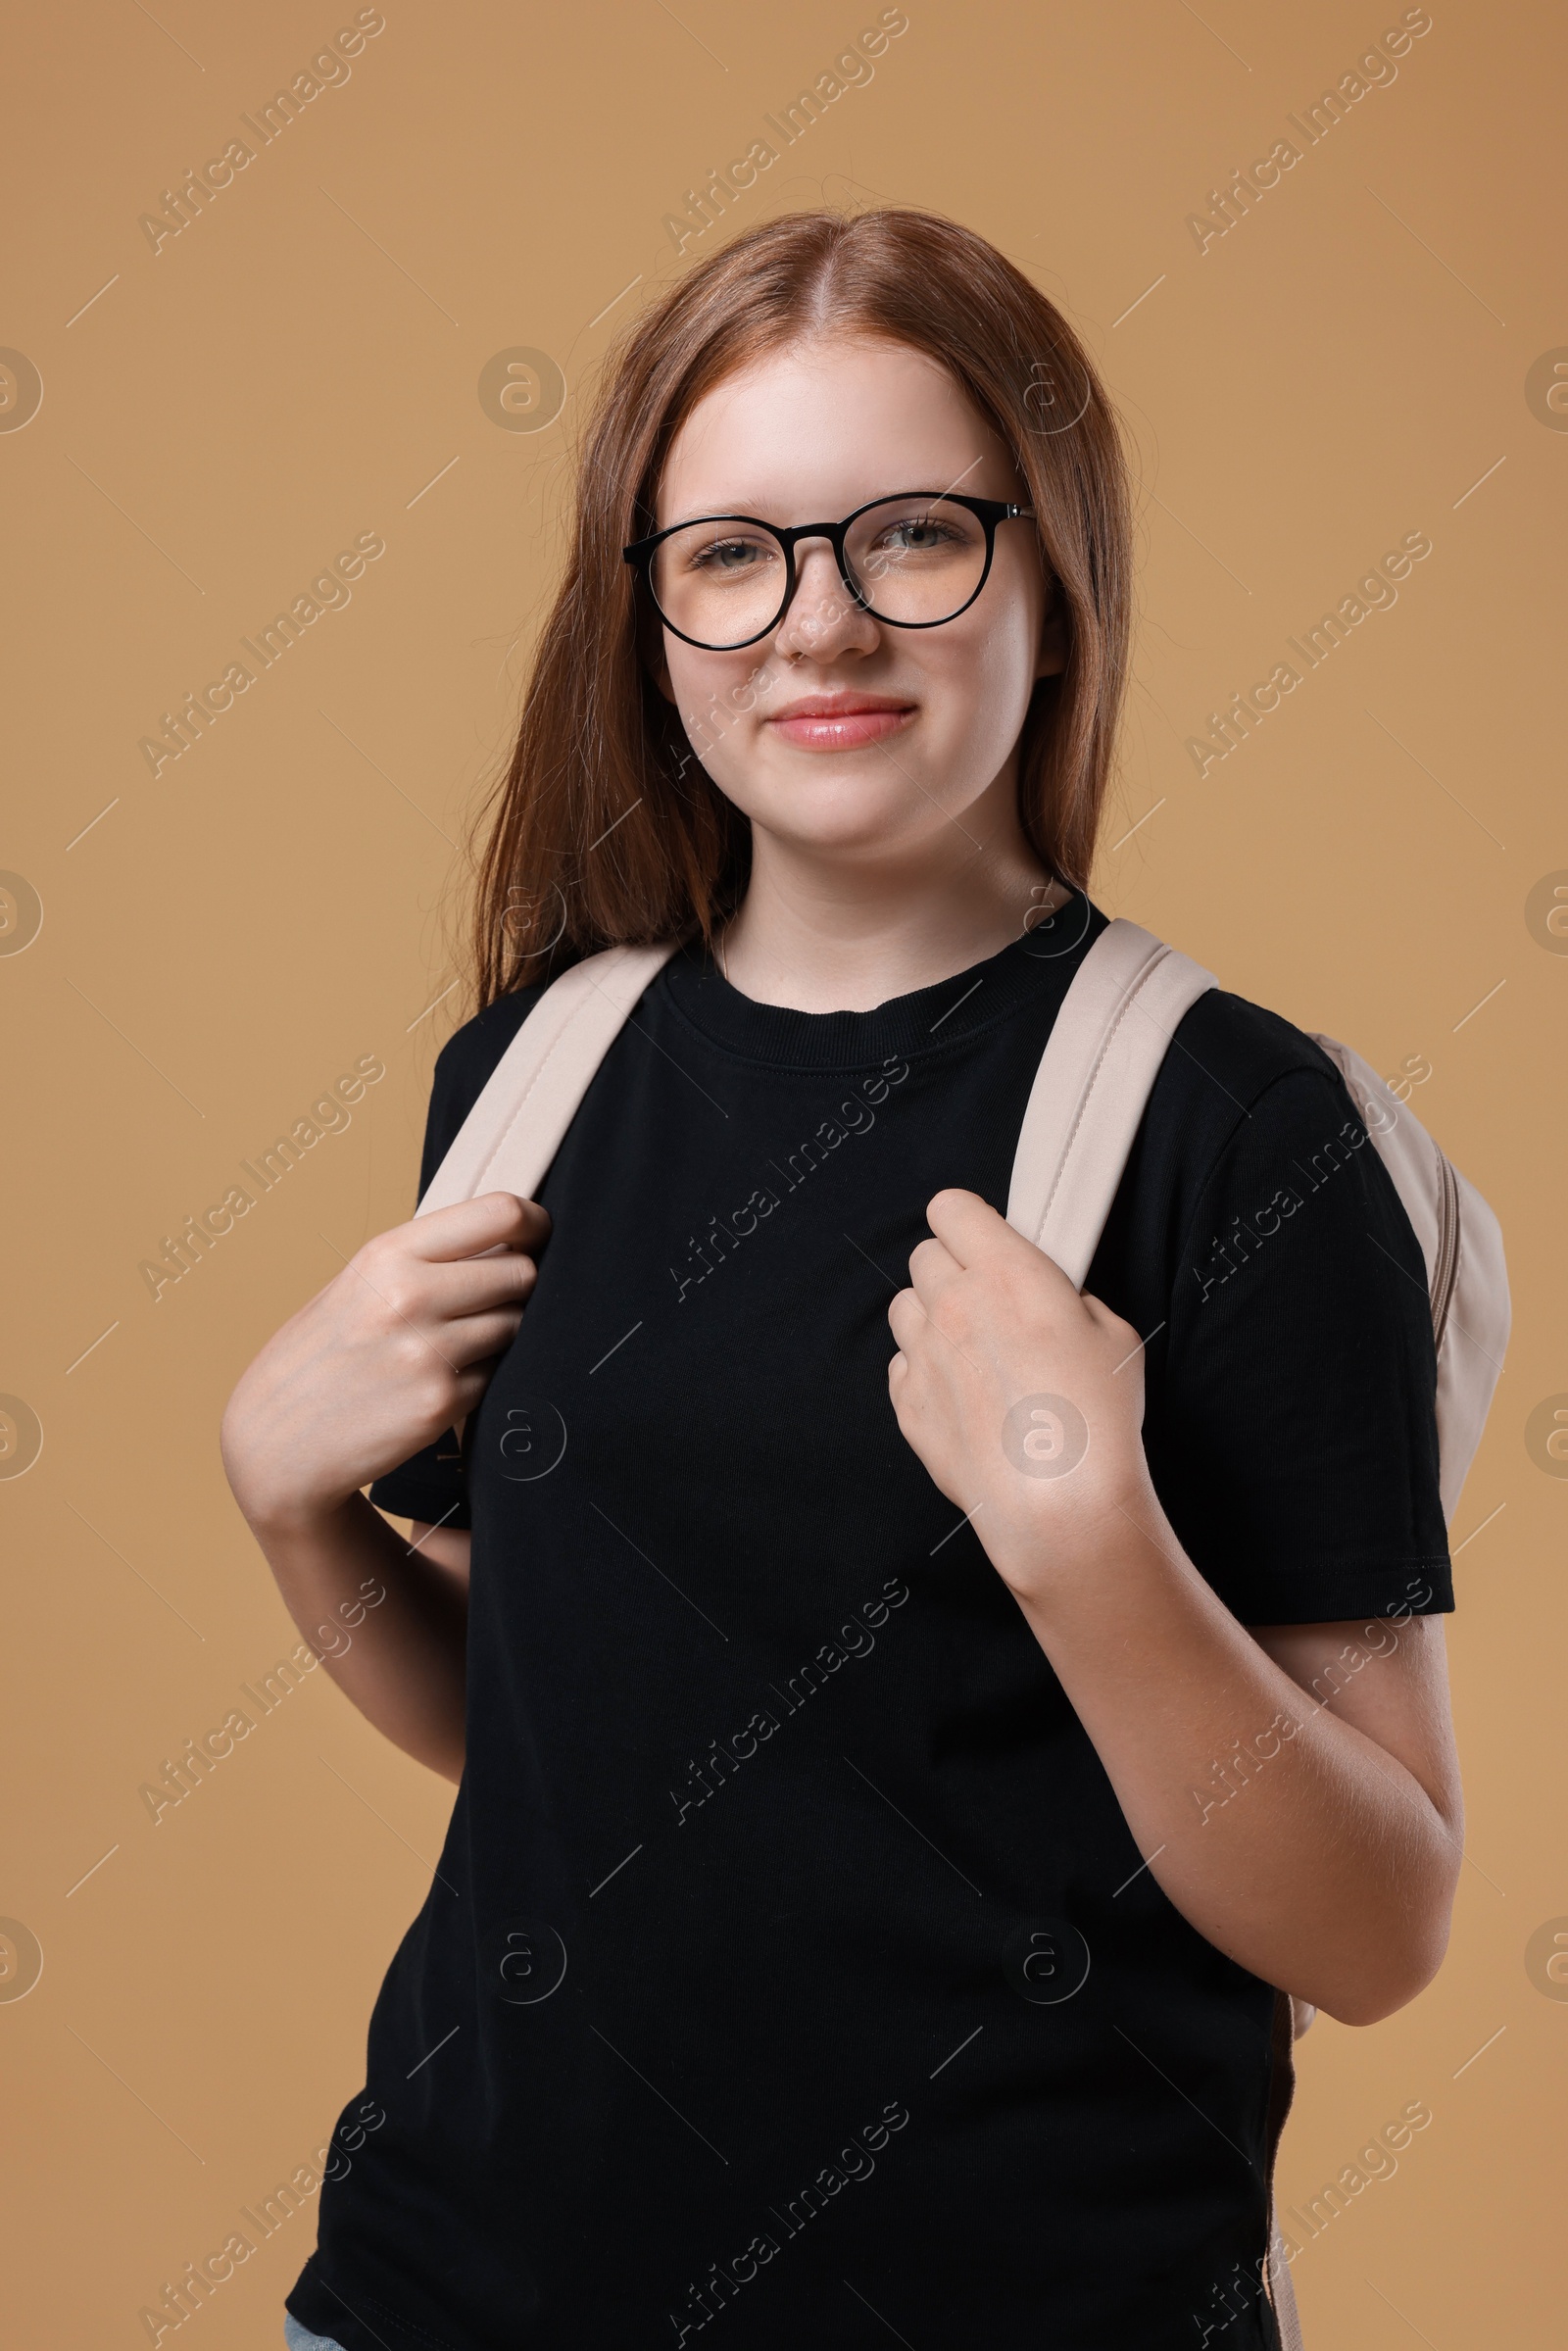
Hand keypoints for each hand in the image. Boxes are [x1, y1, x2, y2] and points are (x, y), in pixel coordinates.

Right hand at [220, 1191, 548, 1530]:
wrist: (276, 1442)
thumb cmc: (321, 1357)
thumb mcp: (358, 1284)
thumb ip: (426, 1258)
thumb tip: (509, 1235)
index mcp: (388, 1255)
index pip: (499, 1213)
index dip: (533, 1223)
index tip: (537, 1234)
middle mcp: (410, 1297)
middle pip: (521, 1272)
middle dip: (517, 1285)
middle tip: (488, 1300)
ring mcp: (429, 1353)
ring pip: (516, 1325)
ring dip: (500, 1334)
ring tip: (451, 1345)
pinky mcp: (442, 1403)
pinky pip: (498, 1375)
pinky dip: (481, 1377)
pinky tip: (438, 1382)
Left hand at [886, 1189, 1152, 1598]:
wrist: (1059, 1504)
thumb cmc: (1096, 1419)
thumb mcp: (1112, 1332)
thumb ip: (1066, 1295)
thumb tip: (1044, 1294)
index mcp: (1005, 1272)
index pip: (950, 1208)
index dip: (969, 1222)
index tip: (985, 1240)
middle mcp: (953, 1305)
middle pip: (924, 1255)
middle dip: (954, 1270)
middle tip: (989, 1302)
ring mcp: (923, 1354)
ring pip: (905, 1307)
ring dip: (931, 1316)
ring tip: (972, 1350)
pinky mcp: (907, 1403)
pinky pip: (901, 1364)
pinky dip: (924, 1370)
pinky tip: (962, 1394)